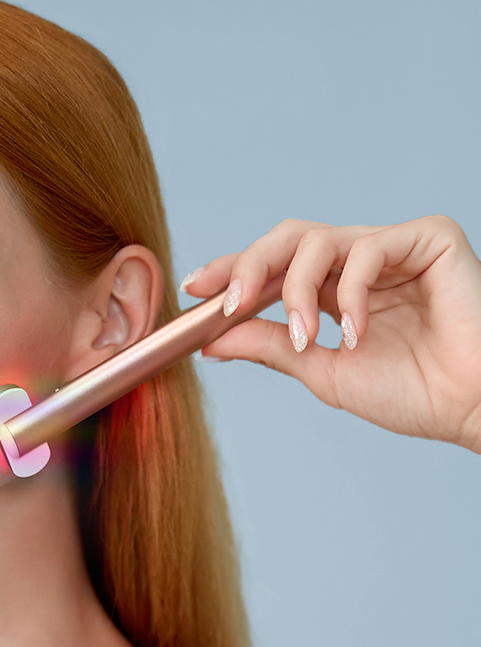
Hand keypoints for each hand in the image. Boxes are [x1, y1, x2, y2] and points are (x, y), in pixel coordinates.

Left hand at [183, 216, 480, 452]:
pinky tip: (357, 333)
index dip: (232, 269)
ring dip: (296, 290)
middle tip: (228, 302)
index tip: (193, 289)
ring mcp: (392, 247)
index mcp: (333, 289)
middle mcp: (358, 262)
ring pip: (318, 240)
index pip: (273, 265)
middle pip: (287, 237)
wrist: (472, 408)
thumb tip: (211, 336)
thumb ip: (269, 345)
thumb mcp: (320, 369)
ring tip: (308, 338)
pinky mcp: (428, 239)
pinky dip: (350, 294)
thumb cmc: (412, 392)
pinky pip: (367, 249)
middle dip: (248, 266)